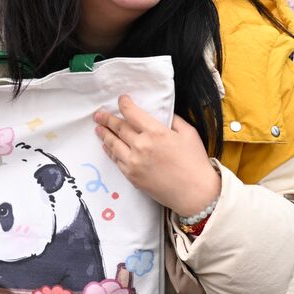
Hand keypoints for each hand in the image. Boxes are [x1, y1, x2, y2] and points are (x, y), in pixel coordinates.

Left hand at [94, 96, 220, 216]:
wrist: (195, 193)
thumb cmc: (195, 162)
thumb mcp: (189, 133)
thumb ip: (173, 120)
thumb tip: (162, 114)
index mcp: (156, 132)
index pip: (132, 114)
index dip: (124, 104)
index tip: (121, 100)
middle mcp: (141, 145)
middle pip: (119, 128)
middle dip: (107, 119)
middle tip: (98, 114)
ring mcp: (134, 162)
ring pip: (113, 144)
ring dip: (104, 134)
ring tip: (98, 128)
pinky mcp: (131, 176)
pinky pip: (116, 160)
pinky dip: (110, 151)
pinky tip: (107, 146)